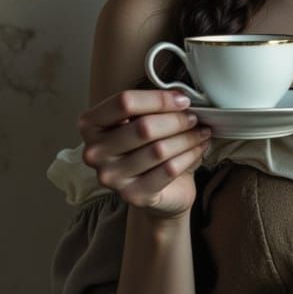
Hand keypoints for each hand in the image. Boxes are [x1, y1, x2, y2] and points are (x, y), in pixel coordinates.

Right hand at [78, 89, 213, 221]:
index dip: (159, 99)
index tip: (182, 99)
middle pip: (144, 127)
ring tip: (201, 132)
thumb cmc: (147, 148)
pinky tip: (199, 148)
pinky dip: (190, 155)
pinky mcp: (133, 195)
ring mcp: (112, 177)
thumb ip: (152, 107)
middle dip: (176, 120)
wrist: (158, 190)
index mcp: (91, 125)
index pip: (124, 102)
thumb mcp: (143, 120)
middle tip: (194, 118)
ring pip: (159, 150)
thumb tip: (181, 98)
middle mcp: (94, 152)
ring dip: (187, 138)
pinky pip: (169, 170)